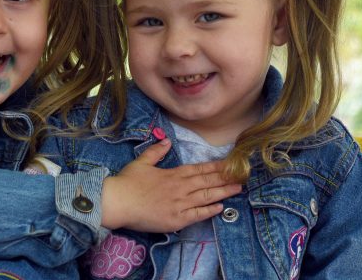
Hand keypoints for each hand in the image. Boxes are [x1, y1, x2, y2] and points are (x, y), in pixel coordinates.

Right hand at [100, 139, 241, 231]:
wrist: (118, 202)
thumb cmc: (128, 182)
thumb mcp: (142, 162)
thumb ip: (156, 152)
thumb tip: (166, 141)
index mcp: (174, 174)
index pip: (200, 169)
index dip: (217, 167)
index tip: (231, 164)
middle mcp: (181, 188)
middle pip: (208, 182)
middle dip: (226, 179)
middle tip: (242, 176)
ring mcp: (180, 205)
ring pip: (206, 197)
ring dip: (223, 193)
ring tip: (237, 189)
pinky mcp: (176, 220)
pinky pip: (197, 215)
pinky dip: (209, 211)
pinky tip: (220, 207)